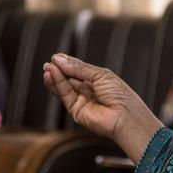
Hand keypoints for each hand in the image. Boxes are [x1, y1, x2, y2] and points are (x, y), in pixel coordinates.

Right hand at [43, 54, 162, 161]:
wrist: (124, 116)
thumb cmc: (119, 94)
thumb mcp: (100, 74)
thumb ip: (78, 68)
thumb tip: (59, 59)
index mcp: (96, 80)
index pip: (78, 69)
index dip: (67, 63)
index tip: (56, 56)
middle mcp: (88, 90)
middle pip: (69, 77)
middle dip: (59, 69)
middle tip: (49, 62)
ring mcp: (81, 101)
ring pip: (64, 87)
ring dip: (55, 76)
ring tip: (47, 67)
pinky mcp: (75, 111)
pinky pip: (64, 95)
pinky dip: (57, 84)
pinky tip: (51, 74)